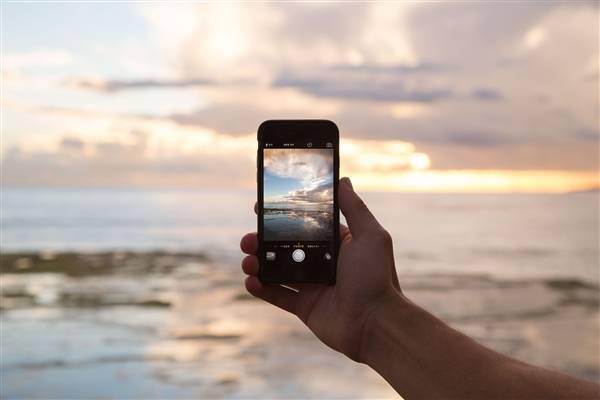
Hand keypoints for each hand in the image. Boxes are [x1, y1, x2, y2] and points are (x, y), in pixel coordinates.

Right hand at [240, 177, 402, 361]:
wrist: (376, 324)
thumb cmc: (377, 278)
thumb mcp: (370, 236)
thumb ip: (354, 208)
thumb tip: (342, 179)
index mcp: (336, 244)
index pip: (304, 225)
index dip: (282, 217)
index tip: (261, 208)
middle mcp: (322, 262)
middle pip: (284, 247)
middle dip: (263, 241)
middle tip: (248, 239)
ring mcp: (312, 285)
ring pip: (276, 269)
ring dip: (257, 263)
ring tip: (247, 261)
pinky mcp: (304, 307)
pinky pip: (277, 295)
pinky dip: (261, 289)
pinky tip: (250, 281)